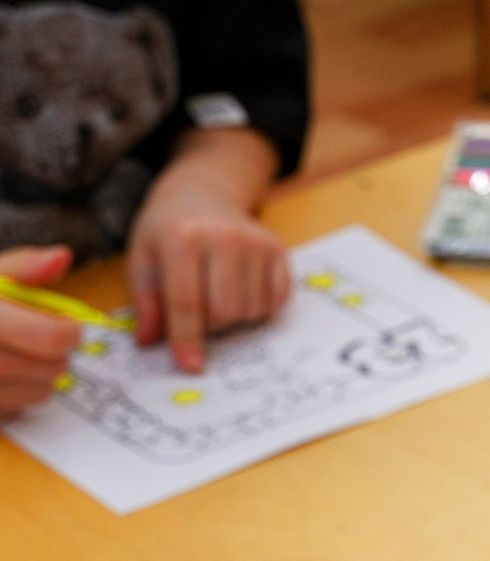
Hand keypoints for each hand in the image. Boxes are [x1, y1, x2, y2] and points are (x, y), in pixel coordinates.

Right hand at [0, 246, 80, 415]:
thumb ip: (21, 267)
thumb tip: (61, 257)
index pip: (50, 337)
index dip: (68, 330)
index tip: (66, 324)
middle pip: (52, 367)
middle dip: (57, 353)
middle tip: (43, 340)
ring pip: (41, 391)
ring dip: (41, 375)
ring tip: (18, 355)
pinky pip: (18, 408)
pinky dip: (18, 394)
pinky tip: (1, 376)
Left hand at [127, 167, 290, 373]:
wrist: (201, 195)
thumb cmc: (166, 231)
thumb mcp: (141, 259)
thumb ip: (145, 302)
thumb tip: (149, 341)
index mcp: (182, 238)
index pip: (187, 302)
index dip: (187, 339)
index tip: (190, 365)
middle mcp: (224, 237)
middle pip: (225, 311)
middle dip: (211, 327)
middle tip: (198, 315)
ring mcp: (256, 242)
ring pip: (252, 310)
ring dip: (234, 318)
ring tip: (217, 297)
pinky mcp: (278, 249)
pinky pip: (276, 300)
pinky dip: (259, 308)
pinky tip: (241, 291)